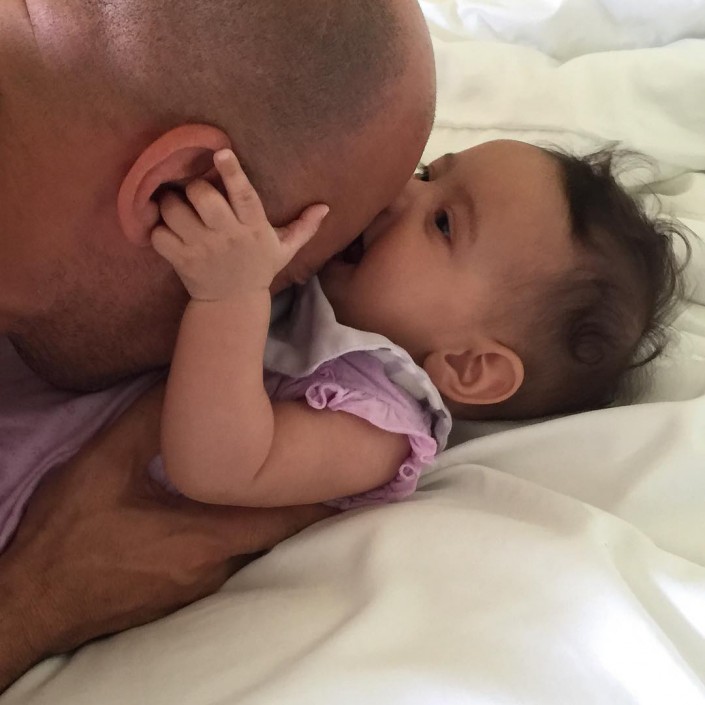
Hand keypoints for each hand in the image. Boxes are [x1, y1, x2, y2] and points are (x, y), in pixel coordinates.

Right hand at [0, 384, 333, 688]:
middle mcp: (214, 565)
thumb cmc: (68, 535)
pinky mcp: (184, 588)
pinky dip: (247, 529)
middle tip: (324, 465)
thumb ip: (149, 420)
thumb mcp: (103, 464)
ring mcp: (200, 583)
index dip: (321, 495)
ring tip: (287, 478)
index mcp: (204, 536)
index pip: (286, 518)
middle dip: (303, 501)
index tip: (348, 470)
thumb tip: (185, 382)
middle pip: (279, 532)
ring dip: (273, 514)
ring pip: (256, 544)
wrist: (34, 598)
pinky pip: (232, 555)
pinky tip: (237, 508)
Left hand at [151, 150, 328, 300]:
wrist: (233, 303)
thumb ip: (304, 227)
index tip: (221, 152)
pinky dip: (156, 228)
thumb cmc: (259, 267)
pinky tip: (166, 228)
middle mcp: (227, 236)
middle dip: (194, 187)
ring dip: (171, 204)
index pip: (245, 196)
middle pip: (202, 197)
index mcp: (253, 228)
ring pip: (174, 211)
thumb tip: (325, 207)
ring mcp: (201, 248)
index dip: (233, 173)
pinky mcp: (180, 260)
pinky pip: (158, 235)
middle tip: (195, 192)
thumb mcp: (286, 249)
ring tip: (178, 208)